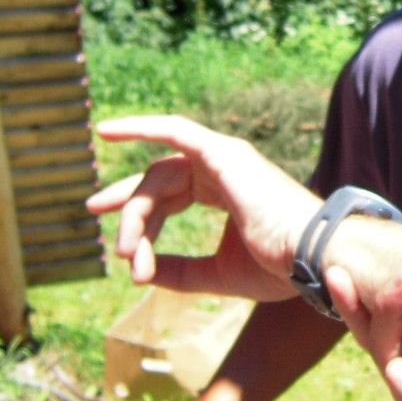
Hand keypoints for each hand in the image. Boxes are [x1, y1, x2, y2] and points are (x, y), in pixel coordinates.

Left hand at [88, 114, 320, 302]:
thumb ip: (180, 270)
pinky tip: (108, 131)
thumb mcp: (216, 274)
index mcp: (228, 191)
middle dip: (126, 203)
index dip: (141, 216)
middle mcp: (224, 169)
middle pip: (159, 182)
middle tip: (92, 211)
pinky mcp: (221, 153)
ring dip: (135, 212)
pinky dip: (141, 127)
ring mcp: (223, 157)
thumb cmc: (277, 267)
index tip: (122, 248)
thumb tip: (141, 272)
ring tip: (127, 251)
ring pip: (159, 177)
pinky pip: (174, 131)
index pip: (172, 195)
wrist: (309, 256)